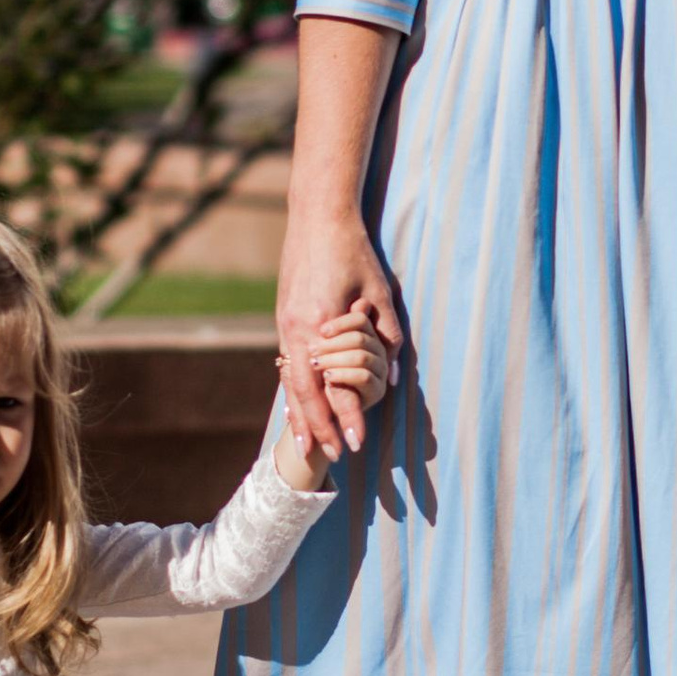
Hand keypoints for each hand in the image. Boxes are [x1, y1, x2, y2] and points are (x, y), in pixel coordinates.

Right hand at [277, 209, 401, 463]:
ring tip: (304, 443)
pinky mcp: (284, 316)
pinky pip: (286, 364)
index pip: (330, 388)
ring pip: (289, 381)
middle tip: (328, 458)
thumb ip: (388, 338)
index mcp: (321, 327)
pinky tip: (294, 405)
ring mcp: (285, 324)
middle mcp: (297, 331)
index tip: (355, 444)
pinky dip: (291, 389)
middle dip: (316, 428)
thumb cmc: (354, 252)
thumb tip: (393, 378)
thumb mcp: (380, 294)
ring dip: (299, 414)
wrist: (317, 217)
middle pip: (303, 393)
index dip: (343, 418)